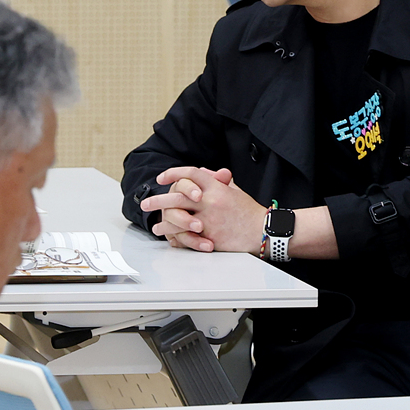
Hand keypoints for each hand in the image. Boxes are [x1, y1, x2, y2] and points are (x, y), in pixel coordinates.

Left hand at [140, 167, 264, 252]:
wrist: (263, 230)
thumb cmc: (250, 211)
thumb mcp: (234, 191)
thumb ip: (217, 181)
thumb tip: (203, 173)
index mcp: (216, 187)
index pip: (191, 173)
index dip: (173, 174)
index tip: (161, 178)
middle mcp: (210, 201)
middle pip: (178, 196)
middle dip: (158, 200)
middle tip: (146, 203)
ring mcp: (209, 219)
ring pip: (178, 216)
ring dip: (163, 220)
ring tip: (154, 223)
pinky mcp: (210, 236)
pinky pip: (187, 235)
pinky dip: (175, 236)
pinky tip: (168, 236)